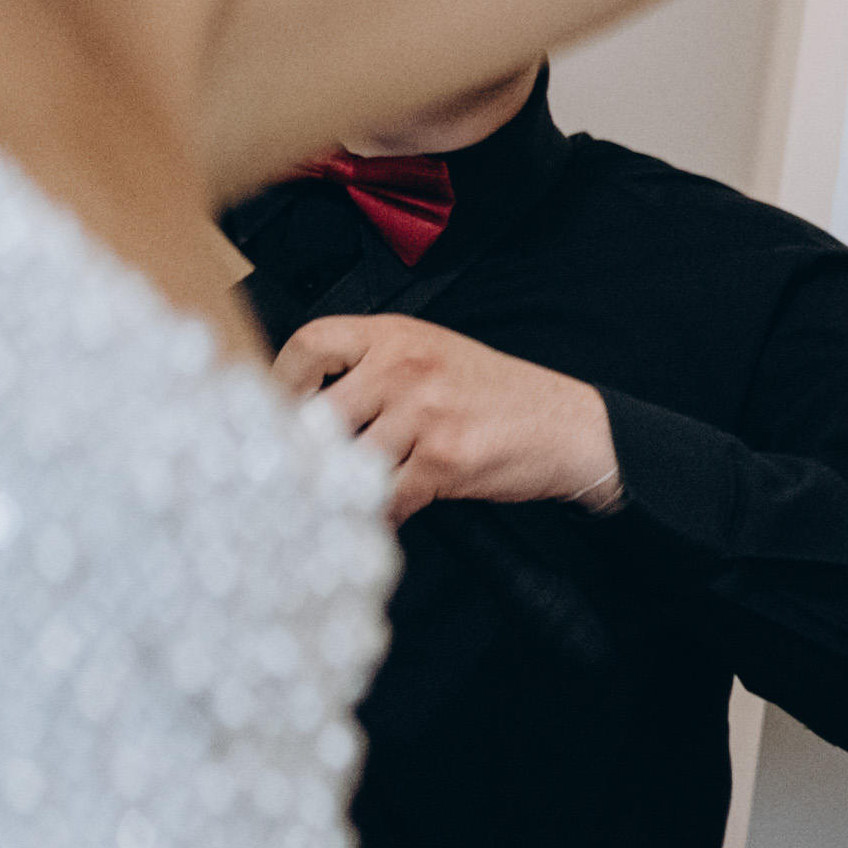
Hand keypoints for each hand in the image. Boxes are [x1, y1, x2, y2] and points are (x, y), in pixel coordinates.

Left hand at [271, 315, 620, 523]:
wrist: (569, 426)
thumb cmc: (500, 395)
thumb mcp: (434, 353)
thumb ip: (373, 366)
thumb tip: (304, 403)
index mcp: (398, 335)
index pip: (310, 342)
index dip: (282, 379)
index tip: (279, 407)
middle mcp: (406, 367)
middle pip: (318, 411)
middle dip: (310, 448)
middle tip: (308, 467)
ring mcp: (424, 412)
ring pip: (349, 459)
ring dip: (346, 486)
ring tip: (352, 494)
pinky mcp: (443, 458)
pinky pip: (387, 496)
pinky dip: (384, 512)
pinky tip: (391, 510)